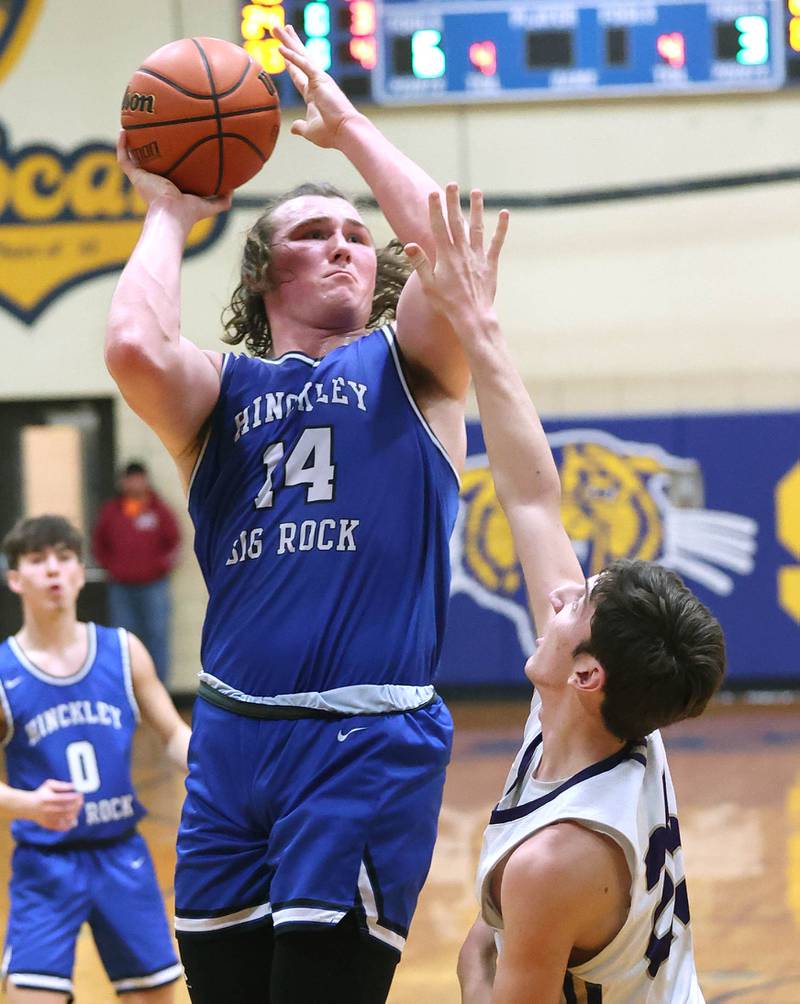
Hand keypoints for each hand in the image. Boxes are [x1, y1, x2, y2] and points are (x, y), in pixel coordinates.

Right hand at [25, 779, 82, 830]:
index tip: (80, 794)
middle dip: (76, 805)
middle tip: (81, 801)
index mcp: (48, 799)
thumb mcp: (49, 785)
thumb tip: (74, 786)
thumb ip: (62, 785)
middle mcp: (47, 810)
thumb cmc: (42, 793)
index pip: (65, 798)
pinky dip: (70, 824)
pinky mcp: (49, 825)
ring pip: (66, 818)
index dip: (74, 796)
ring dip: (75, 813)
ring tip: (77, 808)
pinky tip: (73, 818)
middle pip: (66, 809)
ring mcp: (48, 819)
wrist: (28, 806)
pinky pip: (62, 827)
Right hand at [116, 131, 231, 222]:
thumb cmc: (190, 213)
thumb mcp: (211, 205)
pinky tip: (124, 131)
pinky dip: (122, 146)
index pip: (170, 171)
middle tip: (154, 130)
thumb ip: (222, 199)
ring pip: (134, 158)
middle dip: (151, 148)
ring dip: (132, 143)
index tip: (175, 145)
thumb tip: (234, 188)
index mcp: (171, 188)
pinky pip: (124, 159)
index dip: (171, 160)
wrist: (172, 215)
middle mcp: (156, 182)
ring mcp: (144, 179)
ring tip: (133, 125)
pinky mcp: (135, 177)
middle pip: (151, 162)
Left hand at [272, 24, 361, 147]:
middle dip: (288, 42)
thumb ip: (301, 127)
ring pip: (300, 55)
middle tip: (279, 28)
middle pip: (298, 58)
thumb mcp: (310, 130)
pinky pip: (303, 64)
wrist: (345, 132)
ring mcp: (319, 79)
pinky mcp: (320, 79)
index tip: (282, 51)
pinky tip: (280, 48)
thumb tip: (293, 129)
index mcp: (314, 94)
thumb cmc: (331, 134)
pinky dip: (292, 56)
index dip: (290, 63)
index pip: (298, 75)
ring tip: (276, 27)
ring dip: (287, 41)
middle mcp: (316, 83)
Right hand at [405, 184, 508, 326]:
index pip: (439, 227)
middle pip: (456, 222)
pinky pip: (496, 243)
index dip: (436, 209)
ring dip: (477, 209)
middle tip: (452, 184)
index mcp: (445, 256)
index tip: (434, 193)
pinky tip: (505, 214)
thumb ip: (421, 263)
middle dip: (454, 202)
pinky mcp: (490, 264)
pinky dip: (501, 229)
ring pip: (476, 228)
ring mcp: (477, 256)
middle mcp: (462, 252)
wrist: (471, 316)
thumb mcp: (428, 285)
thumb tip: (409, 245)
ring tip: (477, 192)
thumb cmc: (447, 303)